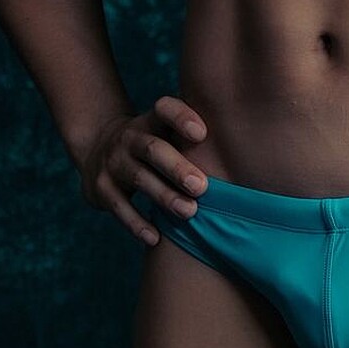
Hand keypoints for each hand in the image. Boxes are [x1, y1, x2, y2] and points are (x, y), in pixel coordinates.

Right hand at [75, 95, 210, 246]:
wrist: (96, 151)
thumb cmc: (150, 144)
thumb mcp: (163, 130)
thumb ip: (195, 136)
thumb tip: (252, 151)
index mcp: (150, 120)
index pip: (164, 109)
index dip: (181, 118)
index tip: (202, 133)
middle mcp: (129, 138)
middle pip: (153, 149)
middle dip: (177, 167)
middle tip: (202, 186)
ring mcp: (113, 163)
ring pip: (139, 179)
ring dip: (164, 196)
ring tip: (189, 212)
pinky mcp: (101, 189)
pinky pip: (119, 208)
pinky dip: (137, 224)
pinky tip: (156, 238)